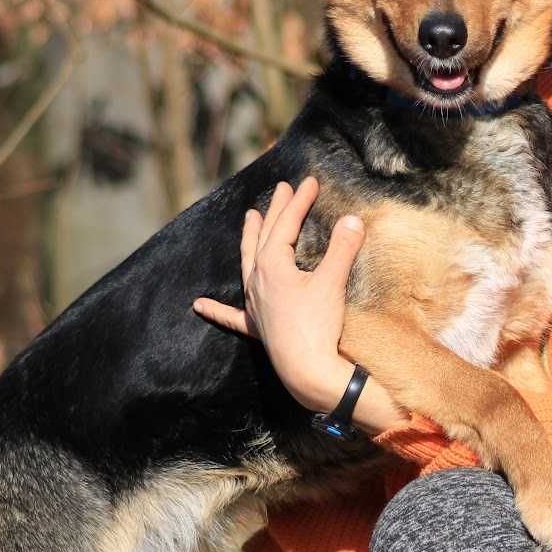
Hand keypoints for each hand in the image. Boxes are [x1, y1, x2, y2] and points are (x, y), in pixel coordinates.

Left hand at [193, 178, 366, 412]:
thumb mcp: (333, 282)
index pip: (286, 224)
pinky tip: (199, 305)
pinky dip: (216, 309)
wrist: (307, 369)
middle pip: (264, 237)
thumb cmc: (318, 325)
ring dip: (248, 240)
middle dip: (274, 211)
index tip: (309, 182)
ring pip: (246, 264)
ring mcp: (254, 304)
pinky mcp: (257, 327)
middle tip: (280, 189)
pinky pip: (231, 315)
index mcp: (272, 265)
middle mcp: (257, 280)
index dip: (298, 201)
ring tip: (249, 219)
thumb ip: (342, 249)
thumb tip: (352, 219)